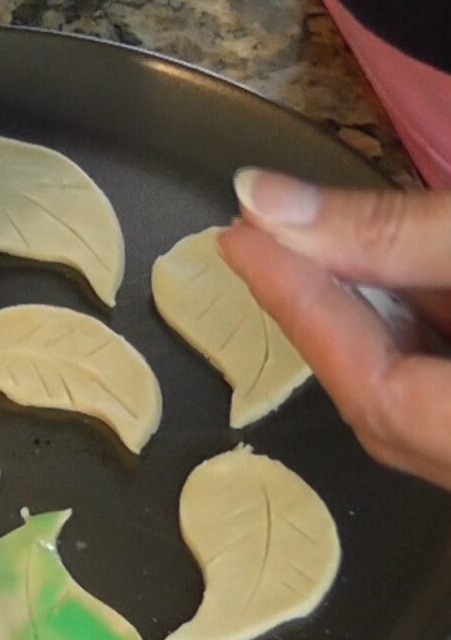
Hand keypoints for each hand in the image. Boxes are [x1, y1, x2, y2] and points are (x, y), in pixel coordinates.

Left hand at [219, 169, 450, 489]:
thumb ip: (391, 234)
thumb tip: (263, 201)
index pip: (372, 390)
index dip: (300, 311)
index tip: (241, 239)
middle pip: (386, 405)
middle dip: (324, 314)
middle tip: (266, 238)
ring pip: (417, 396)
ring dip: (370, 316)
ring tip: (321, 242)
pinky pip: (446, 385)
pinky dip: (419, 328)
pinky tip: (397, 269)